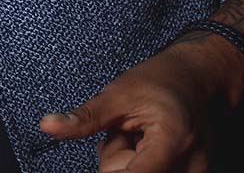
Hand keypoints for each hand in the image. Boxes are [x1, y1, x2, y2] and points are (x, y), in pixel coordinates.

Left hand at [38, 37, 243, 172]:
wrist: (196, 78)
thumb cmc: (159, 80)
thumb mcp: (117, 94)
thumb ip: (85, 119)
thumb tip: (47, 126)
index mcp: (173, 140)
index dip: (112, 169)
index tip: (109, 147)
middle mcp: (192, 164)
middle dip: (119, 160)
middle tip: (126, 132)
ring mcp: (195, 172)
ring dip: (130, 162)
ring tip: (138, 136)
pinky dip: (140, 164)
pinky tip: (144, 146)